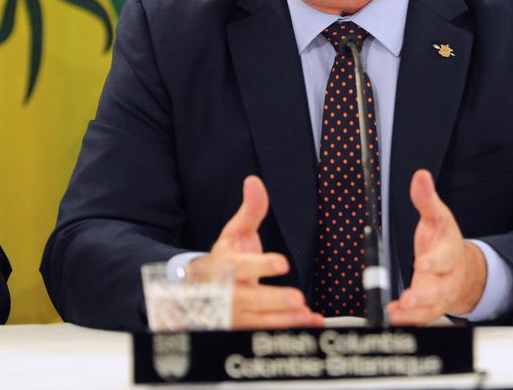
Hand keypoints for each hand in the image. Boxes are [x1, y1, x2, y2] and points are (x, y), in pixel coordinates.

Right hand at [190, 175, 323, 328]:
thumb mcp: (234, 231)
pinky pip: (265, 330)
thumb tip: (254, 181)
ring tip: (305, 313)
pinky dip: (288, 328)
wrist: (203, 288)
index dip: (259, 266)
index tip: (281, 263)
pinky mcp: (243, 328)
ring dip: (282, 319)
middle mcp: (226, 293)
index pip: (239, 267)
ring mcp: (233, 314)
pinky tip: (309, 321)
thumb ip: (250, 210)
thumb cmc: (224, 257)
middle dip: (273, 300)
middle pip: (248, 300)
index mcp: (223, 266)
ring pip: (257, 320)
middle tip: (298, 298)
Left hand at [387, 170, 486, 324]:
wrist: (464, 270)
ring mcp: (440, 297)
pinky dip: (409, 319)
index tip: (421, 263)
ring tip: (397, 311)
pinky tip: (393, 315)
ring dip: (414, 312)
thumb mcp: (438, 217)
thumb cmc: (446, 242)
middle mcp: (447, 278)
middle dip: (424, 295)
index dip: (434, 263)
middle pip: (438, 290)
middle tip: (409, 298)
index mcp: (450, 253)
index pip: (444, 259)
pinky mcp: (431, 308)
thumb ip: (427, 199)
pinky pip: (422, 318)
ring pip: (430, 308)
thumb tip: (420, 175)